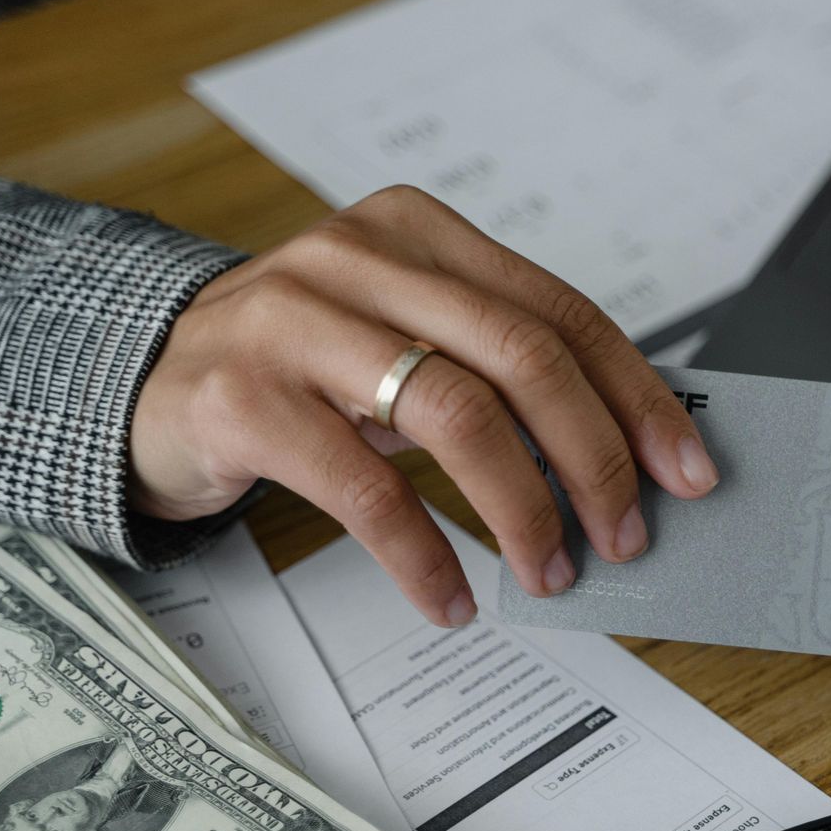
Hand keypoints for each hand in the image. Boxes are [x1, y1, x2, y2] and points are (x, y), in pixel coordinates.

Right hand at [129, 186, 718, 625]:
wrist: (145, 379)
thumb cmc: (303, 366)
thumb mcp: (403, 337)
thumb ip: (496, 369)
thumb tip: (624, 455)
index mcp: (421, 234)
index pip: (560, 312)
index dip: (635, 396)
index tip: (686, 468)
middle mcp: (360, 259)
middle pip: (522, 355)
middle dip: (593, 457)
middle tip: (625, 533)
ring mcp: (293, 321)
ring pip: (455, 413)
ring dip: (522, 509)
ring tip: (549, 570)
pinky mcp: (241, 399)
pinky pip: (364, 489)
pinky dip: (424, 555)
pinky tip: (453, 596)